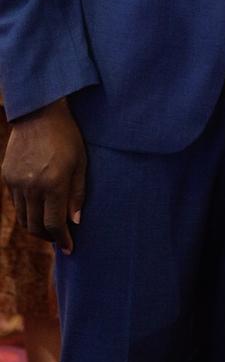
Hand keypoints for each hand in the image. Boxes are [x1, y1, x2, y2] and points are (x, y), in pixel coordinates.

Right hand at [2, 98, 86, 253]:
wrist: (39, 114)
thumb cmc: (67, 136)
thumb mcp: (81, 162)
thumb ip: (78, 193)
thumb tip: (75, 222)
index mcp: (53, 183)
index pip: (54, 224)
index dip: (62, 239)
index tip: (69, 248)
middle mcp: (32, 186)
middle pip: (36, 226)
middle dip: (48, 237)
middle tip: (59, 238)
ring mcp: (16, 182)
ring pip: (23, 218)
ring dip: (36, 227)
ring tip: (49, 227)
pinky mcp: (6, 177)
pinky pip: (16, 204)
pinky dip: (27, 211)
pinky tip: (38, 208)